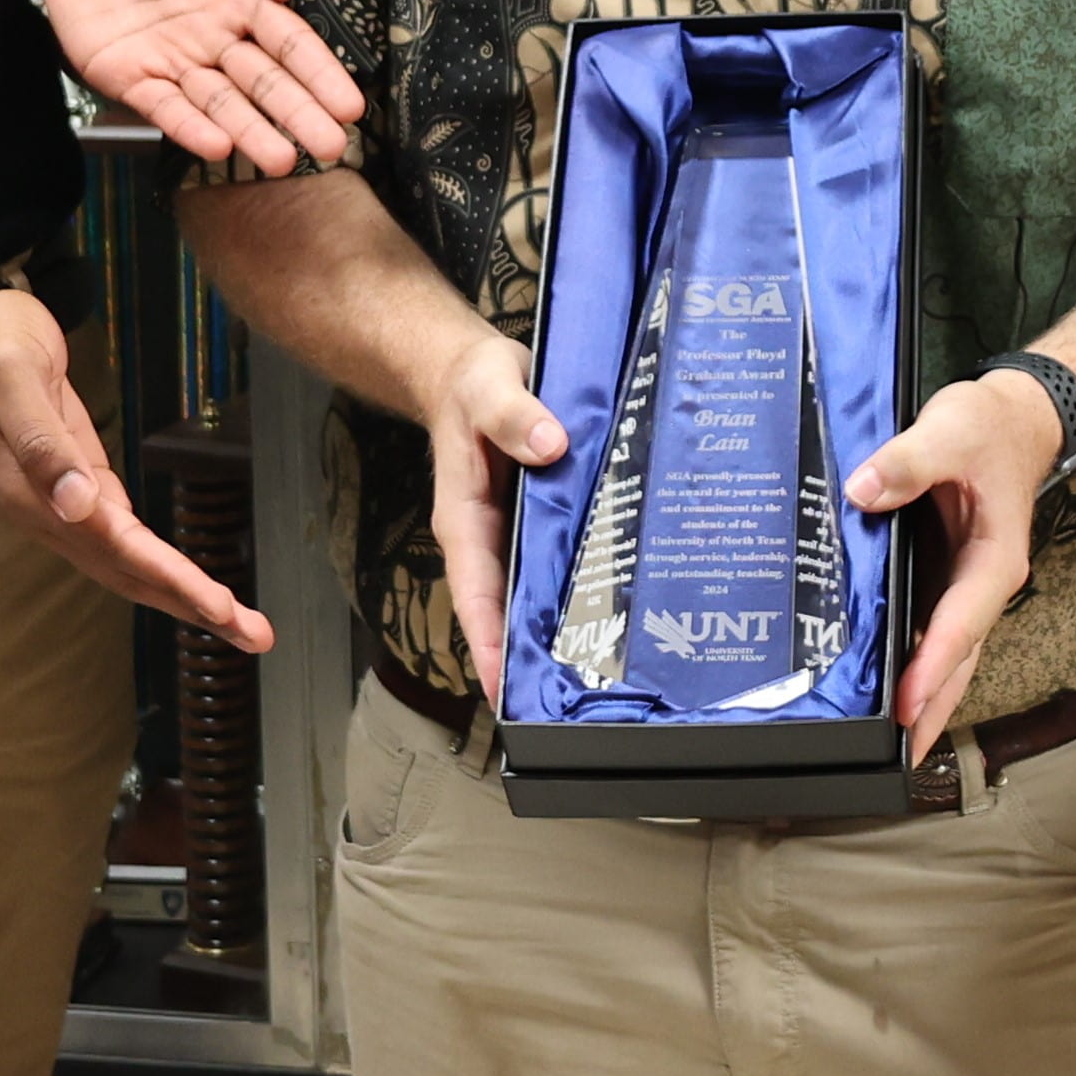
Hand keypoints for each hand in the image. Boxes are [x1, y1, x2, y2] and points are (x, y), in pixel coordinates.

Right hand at [0, 286, 270, 643]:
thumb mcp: (12, 378)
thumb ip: (41, 441)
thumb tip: (76, 503)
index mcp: (34, 493)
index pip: (116, 548)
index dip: (169, 579)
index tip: (219, 607)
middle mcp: (47, 512)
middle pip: (128, 572)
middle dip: (192, 605)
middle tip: (255, 635)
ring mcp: (60, 505)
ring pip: (127, 564)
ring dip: (181, 594)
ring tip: (237, 620)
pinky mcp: (75, 487)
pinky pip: (121, 540)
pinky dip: (157, 566)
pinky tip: (186, 582)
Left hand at [34, 0, 366, 175]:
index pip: (292, 42)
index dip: (321, 74)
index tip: (350, 107)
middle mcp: (216, 35)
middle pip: (267, 82)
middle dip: (300, 115)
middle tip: (333, 149)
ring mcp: (175, 59)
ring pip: (222, 104)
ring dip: (252, 133)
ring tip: (282, 162)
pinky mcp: (130, 76)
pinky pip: (164, 108)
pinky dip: (190, 129)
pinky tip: (218, 147)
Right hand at [425, 329, 564, 703]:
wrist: (467, 370)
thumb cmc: (471, 382)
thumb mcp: (490, 387)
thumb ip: (514, 416)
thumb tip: (549, 447)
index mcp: (464, 518)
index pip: (475, 592)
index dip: (488, 642)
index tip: (503, 688)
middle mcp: (485, 537)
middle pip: (502, 610)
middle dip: (525, 658)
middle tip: (562, 705)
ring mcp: (509, 534)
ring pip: (528, 594)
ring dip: (552, 632)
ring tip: (594, 678)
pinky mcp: (533, 522)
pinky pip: (551, 565)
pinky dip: (573, 590)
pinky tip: (611, 611)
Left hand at [847, 370, 1057, 764]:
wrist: (1020, 420)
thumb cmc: (990, 427)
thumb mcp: (950, 430)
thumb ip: (908, 461)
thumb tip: (863, 492)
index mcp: (994, 560)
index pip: (962, 624)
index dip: (933, 666)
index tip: (907, 706)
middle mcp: (984, 583)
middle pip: (961, 659)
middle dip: (934, 708)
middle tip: (899, 757)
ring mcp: (969, 585)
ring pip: (951, 653)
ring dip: (928, 696)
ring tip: (893, 744)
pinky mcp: (951, 578)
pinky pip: (936, 631)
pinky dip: (917, 662)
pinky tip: (888, 684)